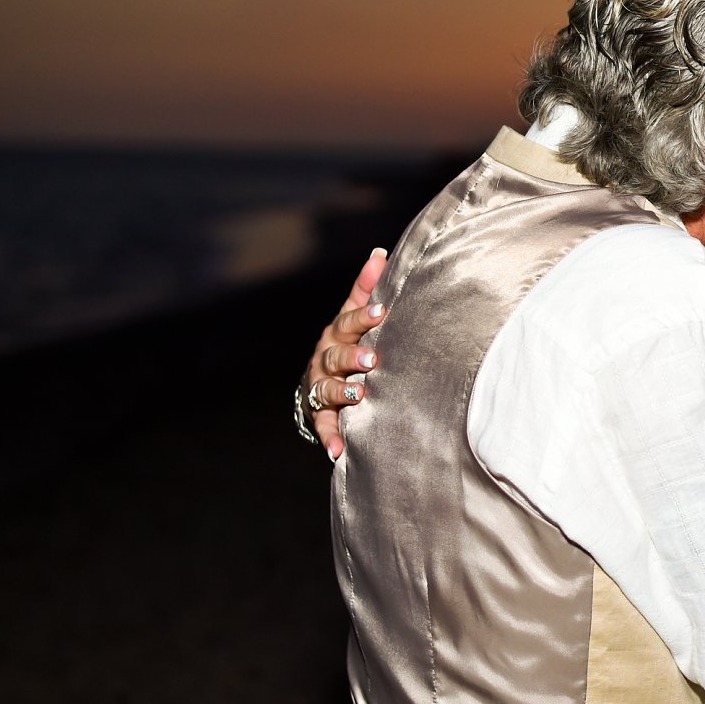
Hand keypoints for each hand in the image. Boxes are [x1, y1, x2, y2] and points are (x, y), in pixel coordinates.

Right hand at [300, 248, 389, 460]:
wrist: (324, 381)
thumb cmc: (350, 342)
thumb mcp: (357, 316)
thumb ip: (368, 289)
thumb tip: (382, 253)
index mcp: (338, 333)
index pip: (350, 321)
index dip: (365, 316)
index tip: (384, 311)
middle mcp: (325, 359)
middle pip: (335, 355)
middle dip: (353, 357)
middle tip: (373, 360)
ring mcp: (321, 387)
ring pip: (326, 389)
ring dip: (340, 393)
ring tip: (357, 396)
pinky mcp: (320, 414)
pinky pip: (323, 427)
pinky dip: (330, 438)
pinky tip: (339, 451)